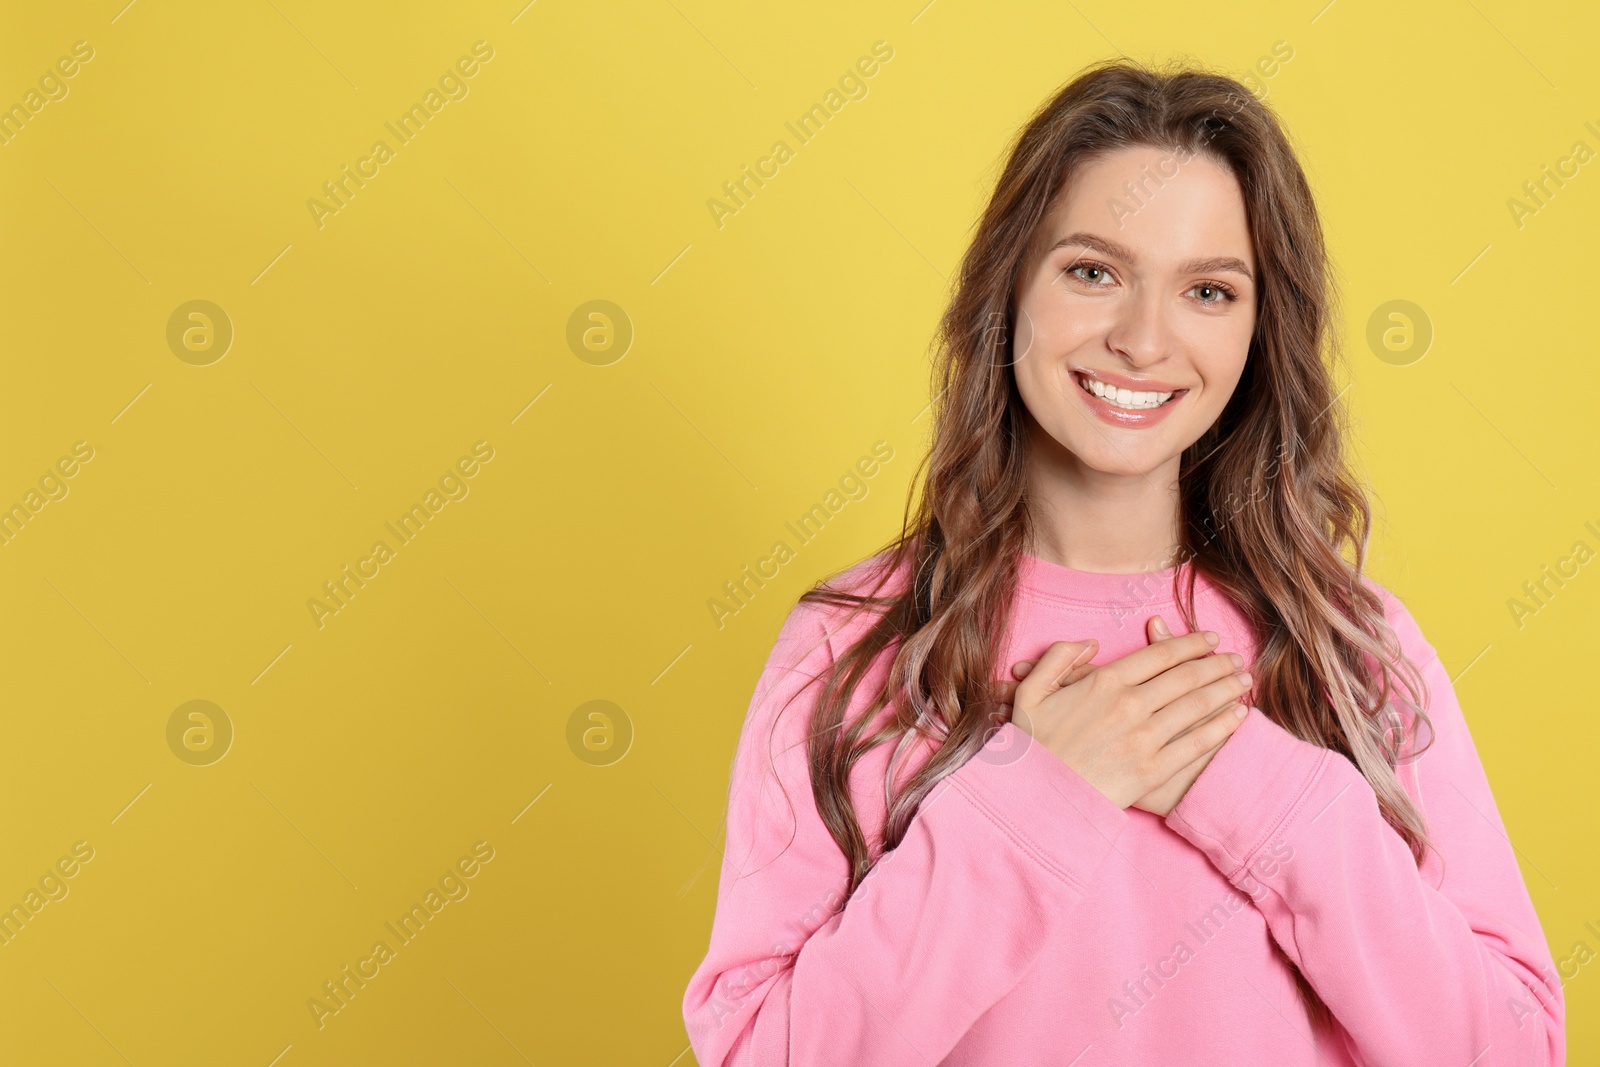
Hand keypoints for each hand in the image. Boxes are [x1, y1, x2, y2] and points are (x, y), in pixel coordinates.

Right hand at [1002, 619, 1251, 810]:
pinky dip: (1221, 727)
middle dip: (1216, 663)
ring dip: (1225, 689)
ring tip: (1243, 680)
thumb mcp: (1032, 691)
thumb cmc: (1032, 745)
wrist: (1036, 797)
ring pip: (1196, 705)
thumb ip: (1059, 657)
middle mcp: (1129, 705)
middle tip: (1236, 658)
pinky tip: (1237, 717)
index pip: (1159, 654)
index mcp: (1103, 682)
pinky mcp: (1153, 770)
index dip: (1189, 642)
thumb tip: (1092, 644)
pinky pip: (1196, 744)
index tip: (1209, 637)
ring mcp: (1143, 739)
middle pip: (1185, 676)